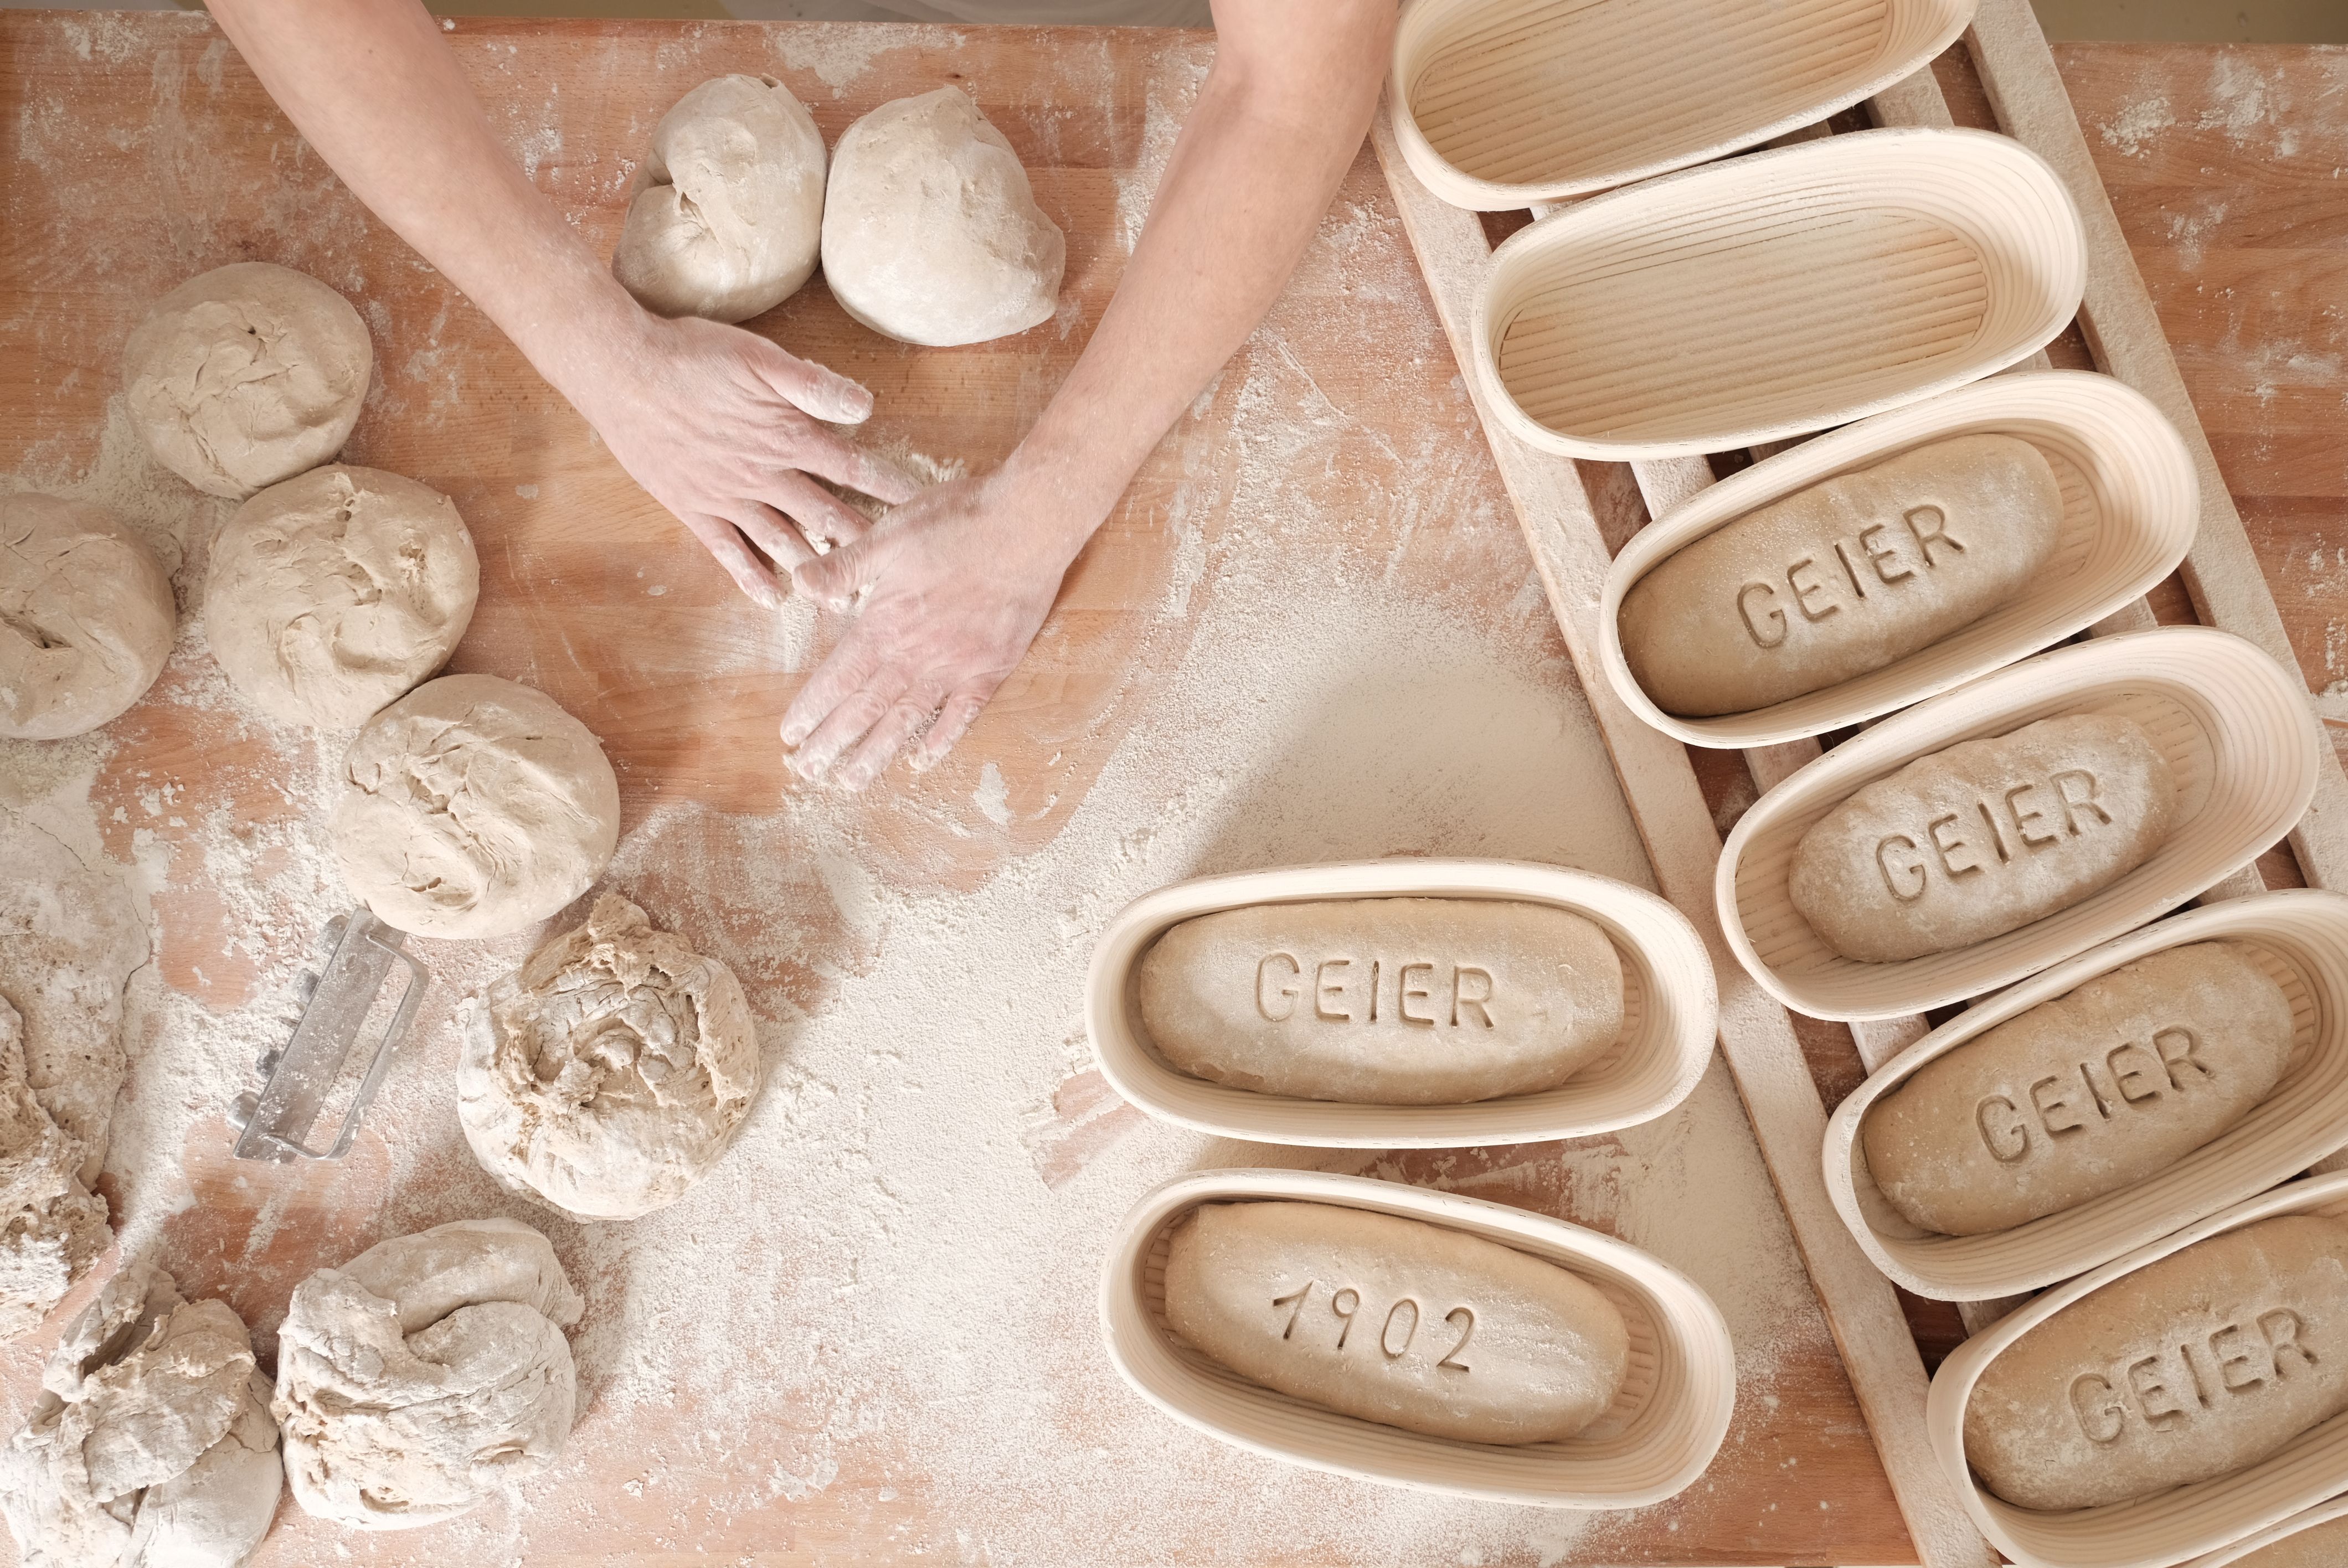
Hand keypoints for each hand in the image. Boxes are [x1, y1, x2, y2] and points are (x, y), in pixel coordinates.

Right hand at [568, 311, 917, 607]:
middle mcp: (765, 475)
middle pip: (828, 517)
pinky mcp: (694, 510)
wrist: (619, 371)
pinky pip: (729, 552)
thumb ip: (813, 384)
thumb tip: (866, 407)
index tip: (925, 512)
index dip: (892, 490)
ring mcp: (729, 498)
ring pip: (784, 543)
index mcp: (788, 436)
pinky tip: (773, 599)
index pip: (855, 470)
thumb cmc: (691, 355)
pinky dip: (751, 578)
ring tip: (847, 601)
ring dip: (818, 573)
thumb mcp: (759, 356)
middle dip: (865, 546)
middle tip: (897, 576)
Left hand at [779, 471, 1088, 789]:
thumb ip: (843, 566)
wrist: (1026, 524)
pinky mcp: (990, 668)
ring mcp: (954, 666)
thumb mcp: (888, 535)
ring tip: (851, 783)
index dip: (811, 709)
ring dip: (876, 754)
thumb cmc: (957, 522)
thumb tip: (799, 583)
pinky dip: (942, 740)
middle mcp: (915, 655)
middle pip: (865, 710)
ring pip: (906, 721)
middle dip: (832, 744)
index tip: (789, 736)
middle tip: (807, 773)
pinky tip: (923, 761)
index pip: (838, 678)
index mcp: (884, 624)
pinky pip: (962, 715)